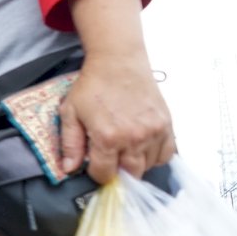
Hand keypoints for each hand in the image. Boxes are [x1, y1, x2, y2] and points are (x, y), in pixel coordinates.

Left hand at [60, 52, 174, 184]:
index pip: (105, 174)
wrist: (118, 61)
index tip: (94, 164)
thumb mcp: (70, 112)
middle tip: (110, 158)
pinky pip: (167, 154)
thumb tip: (69, 169)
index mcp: (108, 137)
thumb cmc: (93, 85)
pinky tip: (142, 145)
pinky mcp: (167, 125)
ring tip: (125, 148)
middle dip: (118, 171)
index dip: (97, 173)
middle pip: (131, 175)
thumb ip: (70, 143)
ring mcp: (154, 132)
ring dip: (137, 163)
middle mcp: (134, 138)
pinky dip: (156, 155)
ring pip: (149, 166)